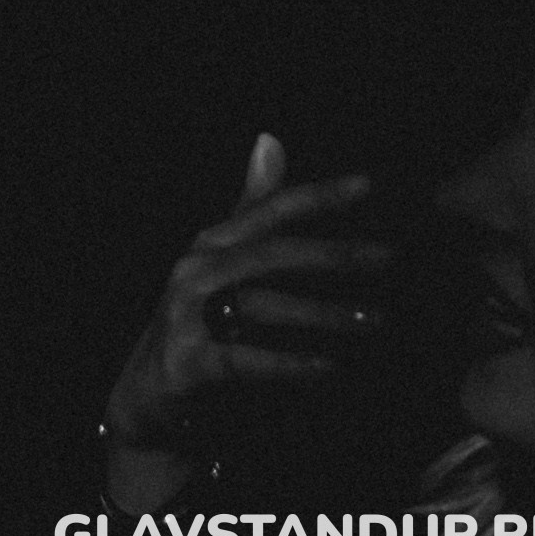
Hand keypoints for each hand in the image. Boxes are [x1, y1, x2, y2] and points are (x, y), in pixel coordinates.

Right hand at [103, 136, 384, 510]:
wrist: (146, 396)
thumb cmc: (197, 321)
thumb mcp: (222, 261)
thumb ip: (252, 207)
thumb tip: (271, 138)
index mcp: (211, 242)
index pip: (270, 209)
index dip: (318, 195)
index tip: (368, 185)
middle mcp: (196, 268)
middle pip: (271, 252)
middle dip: (332, 253)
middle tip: (388, 257)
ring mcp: (186, 313)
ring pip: (262, 303)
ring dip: (322, 312)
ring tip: (372, 320)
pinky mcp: (186, 361)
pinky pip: (244, 360)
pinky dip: (289, 363)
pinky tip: (329, 367)